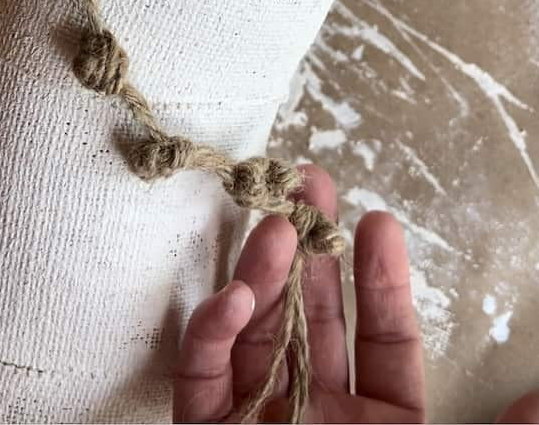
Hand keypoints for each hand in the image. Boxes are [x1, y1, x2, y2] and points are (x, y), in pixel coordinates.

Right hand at [175, 165, 538, 423]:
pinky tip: (234, 293)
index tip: (377, 222)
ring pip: (254, 332)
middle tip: (309, 184)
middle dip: (310, 249)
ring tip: (275, 223)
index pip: (383, 341)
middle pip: (312, 319)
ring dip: (260, 273)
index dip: (381, 280)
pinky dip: (210, 332)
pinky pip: (201, 379)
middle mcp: (314, 422)